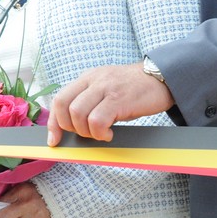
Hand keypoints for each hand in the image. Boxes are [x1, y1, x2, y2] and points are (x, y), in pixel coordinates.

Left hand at [47, 62, 174, 145]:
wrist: (162, 77)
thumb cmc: (134, 89)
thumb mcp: (106, 88)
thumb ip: (90, 101)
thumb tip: (74, 126)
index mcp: (86, 78)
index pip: (59, 99)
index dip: (54, 122)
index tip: (54, 140)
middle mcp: (92, 80)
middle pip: (64, 106)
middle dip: (69, 127)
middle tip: (86, 134)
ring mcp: (105, 88)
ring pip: (77, 113)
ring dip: (86, 131)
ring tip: (100, 134)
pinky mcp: (118, 99)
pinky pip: (97, 120)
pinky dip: (100, 132)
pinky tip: (110, 134)